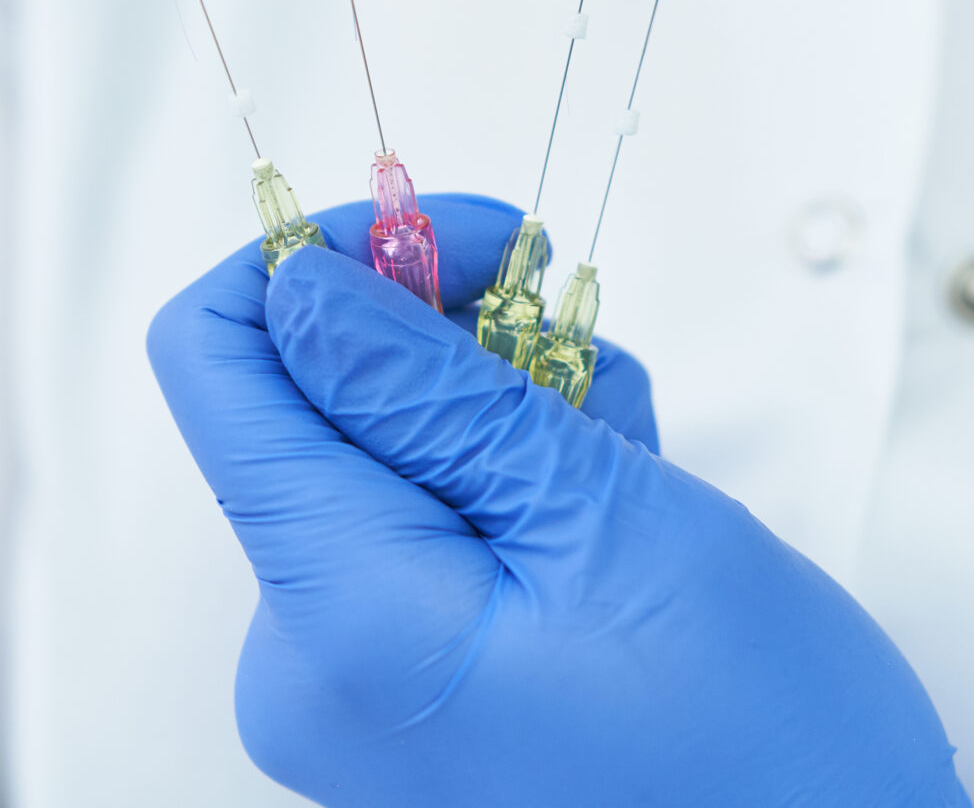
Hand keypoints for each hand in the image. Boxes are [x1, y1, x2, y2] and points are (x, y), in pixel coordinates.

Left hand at [149, 194, 968, 807]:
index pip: (217, 359)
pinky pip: (425, 518)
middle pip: (312, 396)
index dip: (320, 255)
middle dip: (452, 338)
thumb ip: (434, 388)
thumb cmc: (757, 742)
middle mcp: (306, 655)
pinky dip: (516, 476)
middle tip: (589, 356)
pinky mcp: (409, 684)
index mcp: (334, 613)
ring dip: (508, 406)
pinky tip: (614, 508)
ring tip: (629, 468)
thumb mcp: (606, 520)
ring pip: (385, 447)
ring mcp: (357, 678)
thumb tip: (299, 280)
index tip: (452, 232)